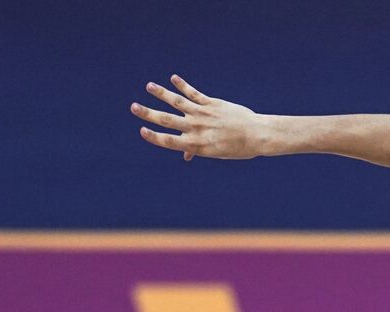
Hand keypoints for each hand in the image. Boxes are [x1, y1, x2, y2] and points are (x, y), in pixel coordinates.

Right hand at [130, 75, 267, 161]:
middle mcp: (197, 129)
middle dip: (149, 114)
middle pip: (167, 120)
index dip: (154, 137)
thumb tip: (186, 155)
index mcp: (197, 145)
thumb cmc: (237, 148)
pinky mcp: (212, 103)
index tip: (142, 130)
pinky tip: (173, 78)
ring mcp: (203, 114)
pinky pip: (193, 93)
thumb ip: (198, 150)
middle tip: (133, 107)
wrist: (256, 135)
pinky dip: (182, 85)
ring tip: (149, 86)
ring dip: (161, 93)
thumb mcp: (216, 153)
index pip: (170, 142)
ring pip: (177, 102)